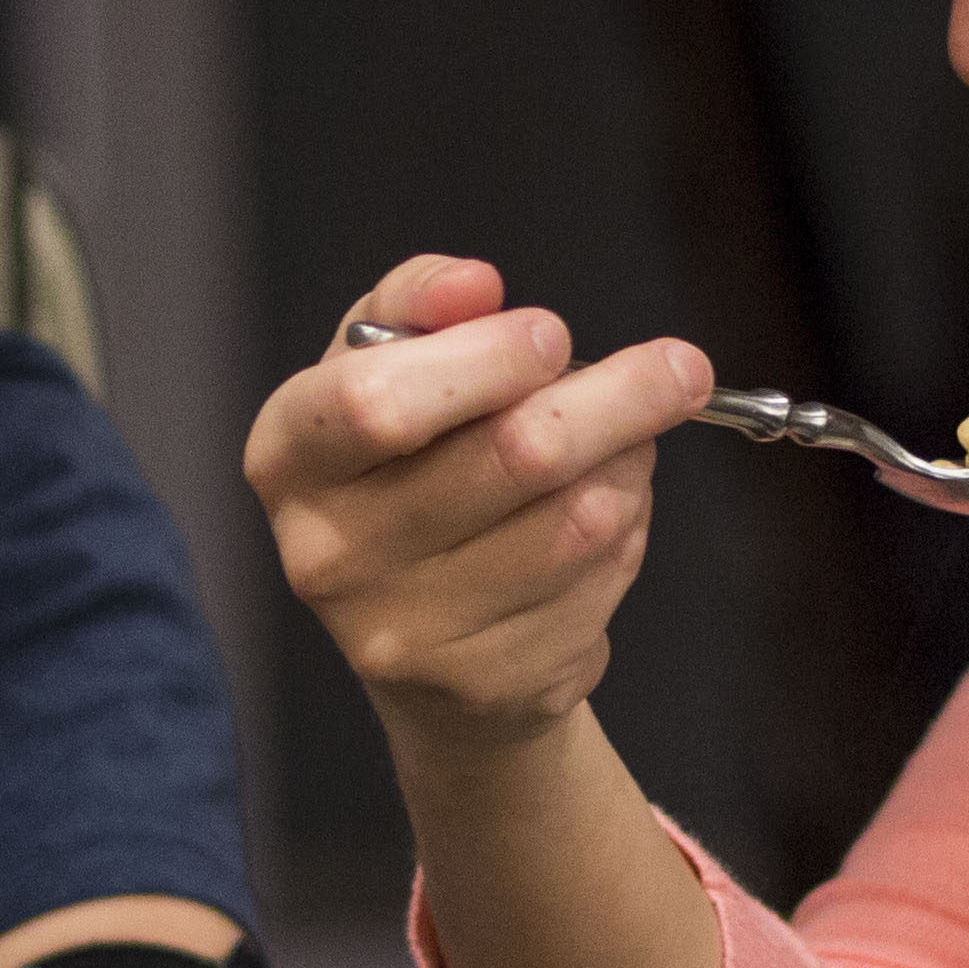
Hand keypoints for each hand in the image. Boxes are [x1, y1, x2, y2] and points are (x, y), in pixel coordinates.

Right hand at [243, 257, 711, 759]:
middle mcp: (329, 553)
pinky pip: (600, 576)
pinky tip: (602, 524)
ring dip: (629, 465)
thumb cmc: (412, 473)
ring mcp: (405, 631)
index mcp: (290, 457)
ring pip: (580, 515)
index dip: (485, 359)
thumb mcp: (388, 369)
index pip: (377, 401)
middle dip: (618, 396)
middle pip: (513, 452)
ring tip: (618, 449)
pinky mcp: (486, 681)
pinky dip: (628, 530)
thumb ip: (419, 305)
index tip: (554, 334)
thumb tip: (473, 285)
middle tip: (678, 369)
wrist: (428, 647)